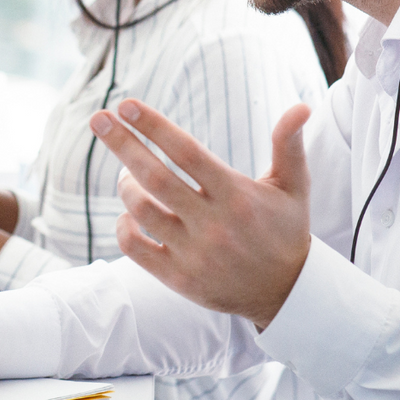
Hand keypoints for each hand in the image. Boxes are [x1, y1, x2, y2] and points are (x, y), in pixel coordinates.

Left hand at [95, 99, 313, 329]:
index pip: (186, 152)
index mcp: (237, 195)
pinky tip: (129, 214)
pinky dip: (124, 226)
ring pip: (141, 211)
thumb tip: (301, 106)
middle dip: (122, 144)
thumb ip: (289, 144)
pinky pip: (135, 248)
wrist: (287, 293)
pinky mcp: (180, 279)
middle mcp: (214, 224)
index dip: (153, 126)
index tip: (125, 105)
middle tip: (98, 119)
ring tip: (126, 174)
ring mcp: (194, 254)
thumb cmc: (285, 230)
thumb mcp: (294, 187)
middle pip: (154, 177)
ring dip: (126, 185)